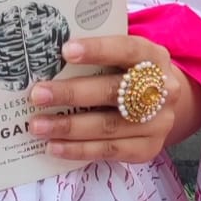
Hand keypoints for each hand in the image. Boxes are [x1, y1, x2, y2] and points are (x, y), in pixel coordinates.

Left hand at [28, 35, 200, 164]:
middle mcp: (162, 90)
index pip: (126, 50)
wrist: (161, 104)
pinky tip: (54, 146)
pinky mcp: (148, 148)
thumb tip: (49, 56)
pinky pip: (109, 151)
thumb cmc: (129, 74)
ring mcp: (158, 123)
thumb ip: (98, 56)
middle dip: (71, 93)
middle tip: (38, 95)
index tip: (66, 51)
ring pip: (108, 126)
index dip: (98, 50)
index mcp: (153, 57)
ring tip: (38, 126)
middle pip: (112, 91)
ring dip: (69, 127)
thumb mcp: (123, 57)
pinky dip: (78, 150)